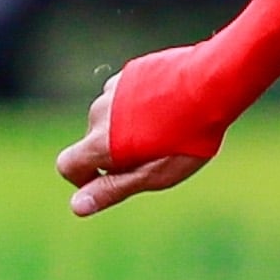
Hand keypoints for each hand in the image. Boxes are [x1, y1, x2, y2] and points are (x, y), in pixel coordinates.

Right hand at [56, 69, 204, 219]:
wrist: (212, 85)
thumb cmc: (186, 139)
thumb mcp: (153, 175)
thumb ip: (112, 190)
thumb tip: (76, 206)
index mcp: (100, 141)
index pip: (67, 165)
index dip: (83, 179)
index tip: (111, 180)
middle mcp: (99, 112)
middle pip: (92, 141)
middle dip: (114, 152)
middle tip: (155, 154)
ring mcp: (113, 89)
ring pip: (110, 118)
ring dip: (126, 127)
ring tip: (166, 129)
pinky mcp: (129, 73)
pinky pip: (122, 96)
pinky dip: (135, 106)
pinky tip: (167, 107)